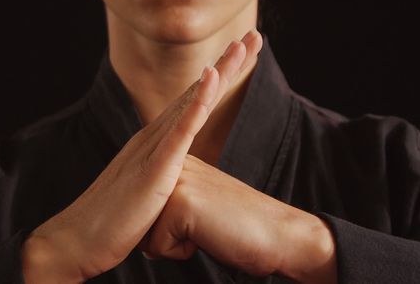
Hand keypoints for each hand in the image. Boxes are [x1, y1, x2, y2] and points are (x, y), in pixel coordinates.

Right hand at [22, 30, 263, 282]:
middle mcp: (152, 137)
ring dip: (219, 72)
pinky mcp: (153, 168)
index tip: (243, 55)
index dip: (220, 77)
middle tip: (254, 36)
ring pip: (192, 102)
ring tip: (240, 46)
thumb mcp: (146, 199)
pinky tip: (211, 79)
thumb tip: (179, 193)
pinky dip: (197, 102)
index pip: (194, 103)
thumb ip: (164, 186)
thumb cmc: (110, 226)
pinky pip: (179, 130)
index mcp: (154, 145)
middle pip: (198, 92)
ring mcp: (152, 149)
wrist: (75, 242)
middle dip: (228, 64)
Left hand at [136, 155, 337, 283]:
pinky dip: (182, 253)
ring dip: (174, 246)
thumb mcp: (198, 211)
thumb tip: (141, 239)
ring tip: (208, 229)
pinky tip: (210, 235)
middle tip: (206, 226)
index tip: (202, 220)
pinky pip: (158, 247)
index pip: (144, 209)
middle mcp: (174, 167)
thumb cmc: (240, 229)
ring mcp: (177, 182)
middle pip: (140, 221)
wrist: (279, 235)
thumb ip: (169, 212)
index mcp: (179, 165)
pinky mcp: (181, 203)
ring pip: (145, 235)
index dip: (167, 229)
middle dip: (166, 238)